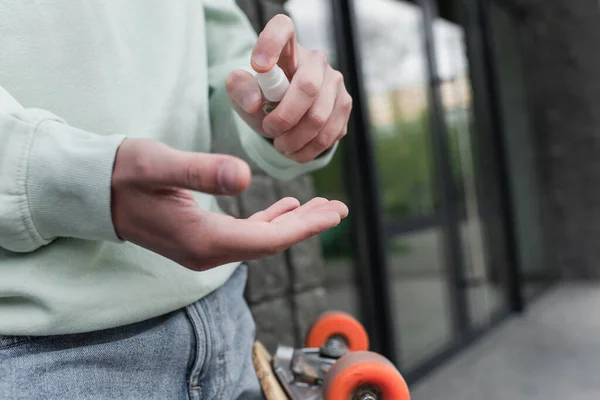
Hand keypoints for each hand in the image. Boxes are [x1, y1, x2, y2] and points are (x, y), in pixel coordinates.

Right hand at [111, 139, 347, 270]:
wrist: (94, 191)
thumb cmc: (124, 173)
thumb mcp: (159, 165)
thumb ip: (200, 171)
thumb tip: (244, 176)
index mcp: (202, 238)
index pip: (265, 240)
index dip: (303, 228)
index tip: (334, 214)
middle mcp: (206, 252)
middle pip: (269, 243)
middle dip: (306, 226)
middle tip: (340, 209)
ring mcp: (202, 248)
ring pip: (259, 239)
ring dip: (291, 223)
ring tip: (322, 207)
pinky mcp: (199, 238)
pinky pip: (244, 234)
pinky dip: (269, 221)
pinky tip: (285, 207)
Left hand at [226, 14, 351, 163]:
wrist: (285, 116)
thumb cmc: (263, 98)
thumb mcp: (243, 93)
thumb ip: (240, 89)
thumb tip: (255, 102)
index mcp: (287, 48)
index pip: (282, 28)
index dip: (270, 44)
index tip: (258, 67)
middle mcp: (316, 61)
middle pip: (307, 88)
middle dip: (284, 118)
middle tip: (268, 130)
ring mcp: (335, 83)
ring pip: (319, 118)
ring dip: (295, 140)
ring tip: (280, 145)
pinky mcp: (345, 106)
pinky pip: (329, 134)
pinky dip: (308, 150)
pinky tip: (295, 149)